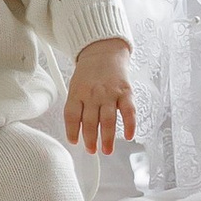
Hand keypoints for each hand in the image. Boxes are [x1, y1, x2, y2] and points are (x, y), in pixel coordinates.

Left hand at [65, 36, 136, 155]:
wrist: (104, 50)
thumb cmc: (89, 72)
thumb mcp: (75, 86)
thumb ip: (76, 106)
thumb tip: (76, 130)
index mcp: (77, 93)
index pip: (71, 116)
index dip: (72, 131)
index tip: (74, 142)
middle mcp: (93, 94)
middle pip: (89, 121)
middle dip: (90, 140)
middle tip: (92, 150)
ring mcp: (110, 93)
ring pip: (108, 120)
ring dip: (107, 138)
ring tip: (106, 150)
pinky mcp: (125, 92)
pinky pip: (128, 111)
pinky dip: (129, 125)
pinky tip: (128, 136)